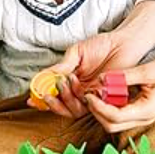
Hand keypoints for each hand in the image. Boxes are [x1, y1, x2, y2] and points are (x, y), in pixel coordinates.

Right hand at [28, 31, 146, 118]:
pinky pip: (91, 106)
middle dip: (54, 103)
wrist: (123, 43)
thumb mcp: (76, 53)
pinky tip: (81, 84)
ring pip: (75, 110)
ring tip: (68, 80)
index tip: (31, 99)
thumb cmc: (101, 45)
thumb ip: (61, 66)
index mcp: (71, 83)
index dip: (42, 100)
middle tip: (49, 92)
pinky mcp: (105, 99)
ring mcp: (92, 97)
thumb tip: (43, 77)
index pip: (55, 96)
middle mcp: (81, 93)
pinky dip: (83, 97)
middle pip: (63, 108)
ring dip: (67, 98)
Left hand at [85, 56, 154, 131]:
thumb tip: (102, 79)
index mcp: (146, 110)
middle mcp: (143, 119)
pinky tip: (104, 95)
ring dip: (100, 111)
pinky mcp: (139, 113)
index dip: (98, 107)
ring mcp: (141, 118)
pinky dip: (108, 109)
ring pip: (114, 123)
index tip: (89, 95)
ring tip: (93, 94)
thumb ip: (124, 76)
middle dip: (96, 112)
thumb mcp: (148, 70)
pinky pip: (119, 117)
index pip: (115, 116)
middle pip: (111, 125)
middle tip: (87, 95)